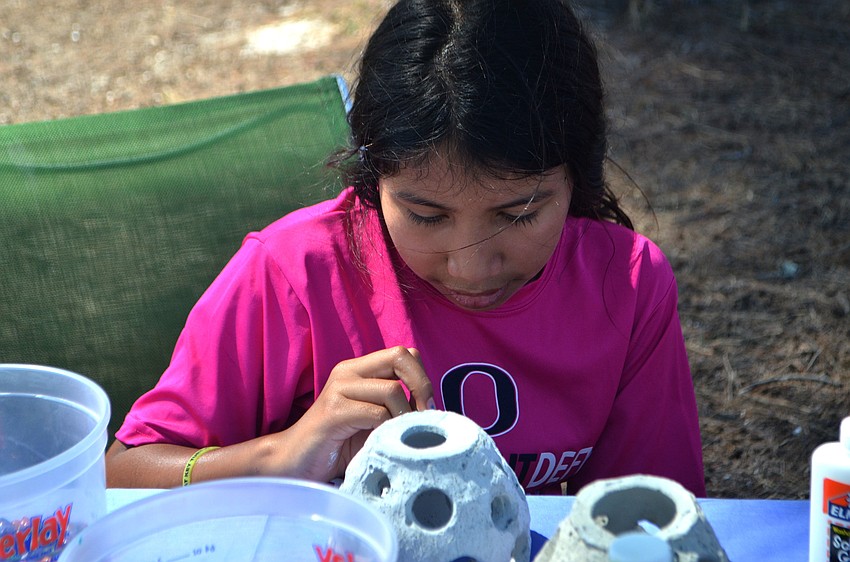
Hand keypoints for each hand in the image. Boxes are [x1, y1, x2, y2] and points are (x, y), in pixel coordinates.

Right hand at [283, 346, 433, 481]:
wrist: (294, 462)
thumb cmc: (338, 445)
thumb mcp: (374, 421)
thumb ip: (397, 408)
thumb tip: (433, 410)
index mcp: (359, 370)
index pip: (404, 353)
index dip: (421, 376)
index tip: (425, 406)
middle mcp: (348, 371)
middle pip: (400, 356)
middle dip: (421, 384)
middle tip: (423, 415)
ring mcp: (339, 388)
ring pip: (391, 390)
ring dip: (403, 416)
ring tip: (397, 435)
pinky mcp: (333, 411)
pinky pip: (375, 412)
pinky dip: (387, 428)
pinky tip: (381, 442)